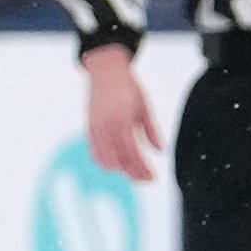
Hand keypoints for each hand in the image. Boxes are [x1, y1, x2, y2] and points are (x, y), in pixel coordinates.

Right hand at [83, 43, 159, 180]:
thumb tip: (161, 151)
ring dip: (120, 170)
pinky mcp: (89, 130)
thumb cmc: (128, 87)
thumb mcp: (144, 107)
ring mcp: (95, 130)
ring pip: (105, 160)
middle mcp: (106, 128)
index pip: (132, 154)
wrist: (105, 71)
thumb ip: (151, 130)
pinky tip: (117, 165)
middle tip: (148, 179)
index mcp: (121, 121)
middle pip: (119, 161)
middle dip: (134, 174)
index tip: (154, 177)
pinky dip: (105, 162)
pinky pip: (95, 153)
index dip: (143, 169)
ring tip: (134, 172)